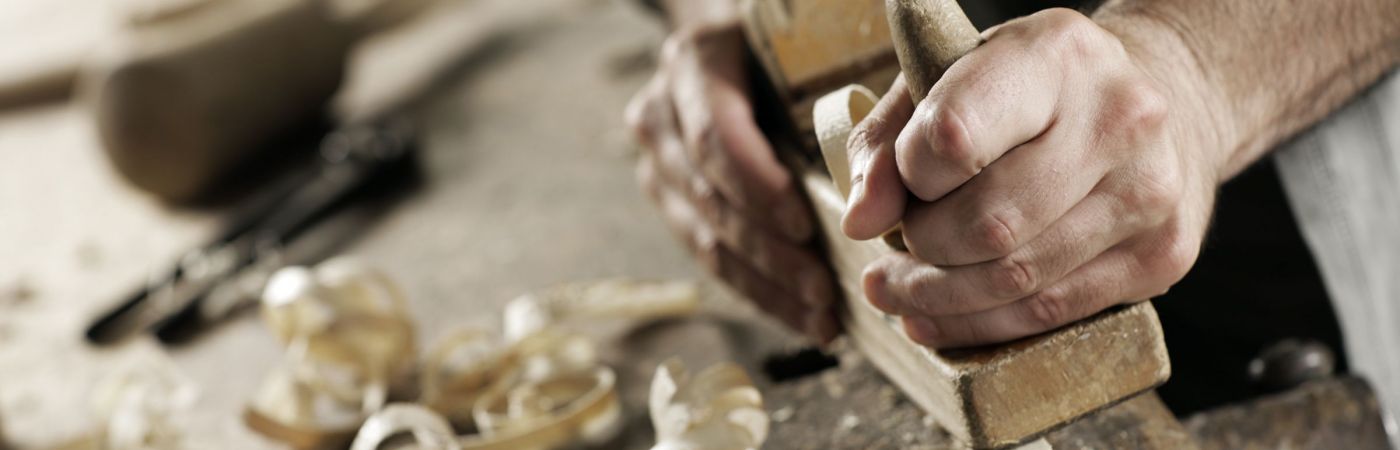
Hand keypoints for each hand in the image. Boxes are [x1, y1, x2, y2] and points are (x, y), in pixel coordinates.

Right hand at [626, 23, 838, 341]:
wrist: (734, 47)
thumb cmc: (786, 45)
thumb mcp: (804, 50)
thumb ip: (828, 96)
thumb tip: (873, 168)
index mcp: (693, 64)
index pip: (715, 138)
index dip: (758, 188)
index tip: (805, 225)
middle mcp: (661, 115)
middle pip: (710, 197)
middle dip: (770, 252)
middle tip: (824, 288)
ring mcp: (657, 162)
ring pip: (704, 237)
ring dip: (766, 284)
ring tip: (821, 314)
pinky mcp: (670, 201)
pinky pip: (709, 256)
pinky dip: (759, 291)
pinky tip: (802, 317)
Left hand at [843, 9, 1226, 347]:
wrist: (1162, 102)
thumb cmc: (1033, 92)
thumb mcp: (949, 81)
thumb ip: (888, 142)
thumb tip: (860, 222)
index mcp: (1055, 55)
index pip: (953, 139)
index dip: (908, 177)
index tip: (901, 182)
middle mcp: (1118, 119)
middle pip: (987, 223)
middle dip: (921, 248)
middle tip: (895, 249)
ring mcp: (1148, 191)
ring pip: (1016, 278)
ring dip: (939, 298)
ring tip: (898, 291)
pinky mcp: (1162, 254)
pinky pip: (1051, 310)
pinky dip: (981, 324)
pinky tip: (938, 318)